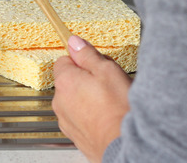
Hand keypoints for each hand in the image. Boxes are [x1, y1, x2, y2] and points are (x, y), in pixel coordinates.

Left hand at [52, 35, 131, 161]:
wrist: (126, 145)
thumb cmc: (119, 110)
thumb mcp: (107, 71)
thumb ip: (87, 55)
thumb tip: (74, 42)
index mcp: (65, 82)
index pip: (64, 60)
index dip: (81, 60)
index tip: (95, 64)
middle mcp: (60, 101)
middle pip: (69, 81)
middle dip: (85, 80)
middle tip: (107, 84)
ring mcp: (66, 120)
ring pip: (74, 100)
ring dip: (87, 99)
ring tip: (109, 103)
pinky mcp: (74, 134)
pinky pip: (79, 118)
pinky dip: (90, 116)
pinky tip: (106, 117)